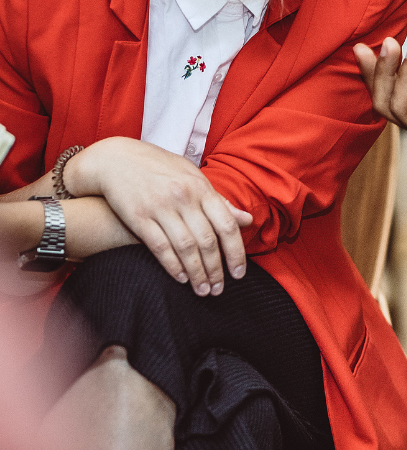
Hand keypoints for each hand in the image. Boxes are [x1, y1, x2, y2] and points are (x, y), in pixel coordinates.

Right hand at [64, 138, 252, 296]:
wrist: (115, 159)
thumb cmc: (159, 169)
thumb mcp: (192, 177)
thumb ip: (219, 201)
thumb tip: (247, 219)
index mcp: (201, 187)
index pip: (227, 225)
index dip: (236, 252)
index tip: (239, 273)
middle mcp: (184, 197)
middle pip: (208, 241)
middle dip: (216, 269)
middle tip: (219, 289)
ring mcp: (161, 207)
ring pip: (186, 247)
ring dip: (197, 273)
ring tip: (203, 290)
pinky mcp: (138, 217)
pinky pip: (160, 247)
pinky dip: (173, 266)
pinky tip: (181, 279)